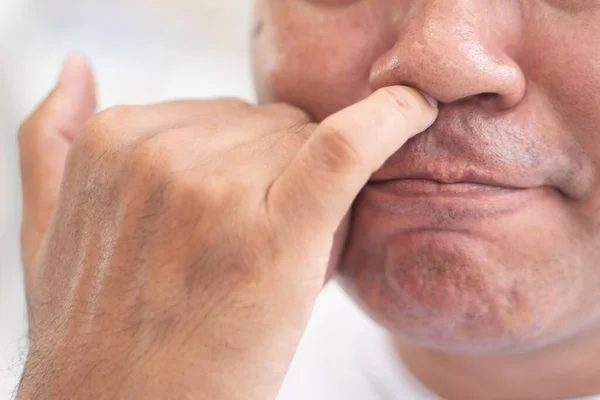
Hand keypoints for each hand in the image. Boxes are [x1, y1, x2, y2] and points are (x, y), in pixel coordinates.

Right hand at [17, 55, 437, 399]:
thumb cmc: (99, 327)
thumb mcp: (47, 227)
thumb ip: (50, 139)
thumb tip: (75, 66)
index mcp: (114, 140)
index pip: (227, 119)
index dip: (251, 168)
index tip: (241, 216)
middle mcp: (161, 154)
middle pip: (271, 131)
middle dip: (279, 180)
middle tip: (248, 253)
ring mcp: (214, 190)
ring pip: (310, 152)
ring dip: (308, 197)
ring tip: (265, 264)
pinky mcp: (274, 233)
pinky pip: (344, 150)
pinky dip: (389, 120)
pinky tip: (414, 109)